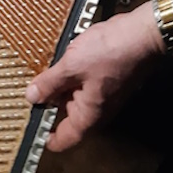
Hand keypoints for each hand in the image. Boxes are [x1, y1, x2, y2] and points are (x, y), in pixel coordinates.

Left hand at [25, 0, 164, 151]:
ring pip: (73, 95)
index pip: (64, 139)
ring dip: (58, 84)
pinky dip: (70, 74)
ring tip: (45, 69)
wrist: (142, 33)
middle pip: (65, 115)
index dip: (44, 137)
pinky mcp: (106, 78)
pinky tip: (62, 59)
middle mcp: (97, 109)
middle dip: (47, 103)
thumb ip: (49, 83)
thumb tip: (32, 96)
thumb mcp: (71, 66)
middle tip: (29, 90)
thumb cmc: (112, 52)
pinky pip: (82, 82)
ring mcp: (103, 93)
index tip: (30, 127)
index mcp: (89, 114)